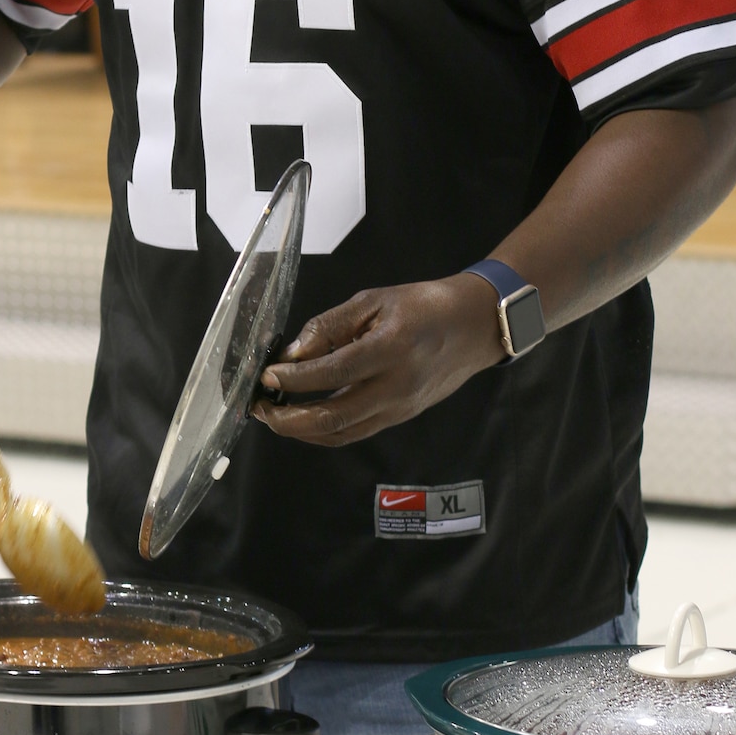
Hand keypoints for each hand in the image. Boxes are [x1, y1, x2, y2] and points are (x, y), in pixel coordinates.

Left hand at [251, 273, 504, 447]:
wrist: (475, 327)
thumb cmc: (424, 306)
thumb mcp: (374, 300)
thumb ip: (330, 325)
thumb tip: (293, 353)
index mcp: (390, 349)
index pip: (332, 373)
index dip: (294, 379)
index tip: (266, 375)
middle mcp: (396, 387)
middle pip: (334, 418)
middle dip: (288, 419)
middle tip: (259, 407)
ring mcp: (400, 408)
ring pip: (343, 433)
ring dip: (302, 431)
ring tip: (274, 416)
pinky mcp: (400, 417)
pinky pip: (356, 432)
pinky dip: (324, 431)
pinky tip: (304, 418)